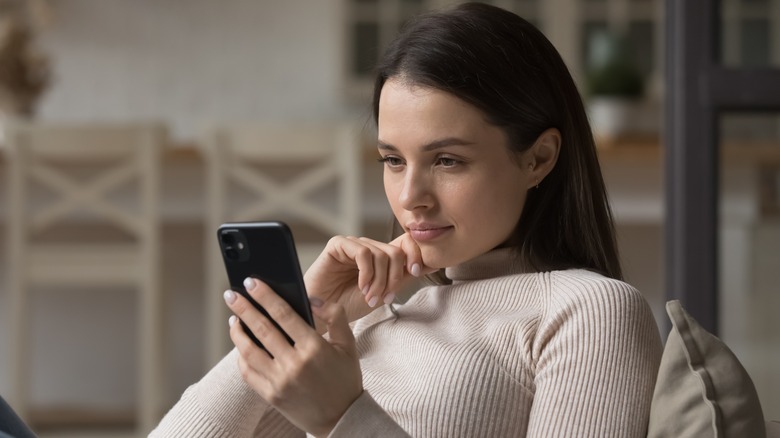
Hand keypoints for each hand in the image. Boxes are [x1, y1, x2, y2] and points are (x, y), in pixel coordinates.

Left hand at [225, 277, 361, 436]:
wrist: (341, 419)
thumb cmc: (345, 379)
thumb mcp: (348, 344)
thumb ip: (334, 316)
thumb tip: (311, 298)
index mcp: (314, 348)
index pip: (283, 314)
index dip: (265, 296)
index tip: (251, 282)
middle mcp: (294, 364)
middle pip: (261, 329)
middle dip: (243, 308)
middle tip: (231, 294)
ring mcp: (280, 381)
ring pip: (249, 351)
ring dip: (237, 331)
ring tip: (233, 318)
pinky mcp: (270, 395)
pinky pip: (248, 372)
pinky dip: (241, 356)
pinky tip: (241, 344)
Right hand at [303, 233, 435, 324]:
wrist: (322, 315)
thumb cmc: (348, 305)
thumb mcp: (383, 292)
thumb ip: (402, 277)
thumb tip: (430, 264)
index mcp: (380, 256)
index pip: (406, 243)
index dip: (416, 254)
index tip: (417, 272)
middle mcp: (368, 247)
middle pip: (396, 252)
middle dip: (394, 278)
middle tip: (383, 298)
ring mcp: (353, 245)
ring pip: (381, 254)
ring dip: (380, 281)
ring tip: (370, 297)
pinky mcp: (338, 245)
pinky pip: (363, 253)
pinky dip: (367, 273)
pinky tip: (361, 287)